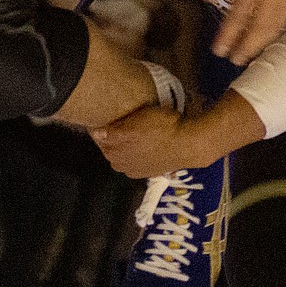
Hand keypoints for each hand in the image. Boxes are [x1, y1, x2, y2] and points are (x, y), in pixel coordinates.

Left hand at [92, 105, 214, 178]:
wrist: (190, 143)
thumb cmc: (159, 130)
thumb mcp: (133, 125)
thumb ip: (112, 132)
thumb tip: (95, 133)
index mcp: (114, 156)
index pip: (100, 140)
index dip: (102, 127)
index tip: (107, 115)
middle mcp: (124, 168)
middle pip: (113, 148)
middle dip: (114, 137)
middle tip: (121, 120)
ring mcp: (141, 171)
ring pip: (128, 153)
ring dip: (129, 144)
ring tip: (136, 129)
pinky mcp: (156, 170)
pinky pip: (142, 158)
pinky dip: (142, 150)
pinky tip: (148, 142)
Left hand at [209, 0, 285, 63]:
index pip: (237, 18)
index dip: (227, 37)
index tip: (218, 50)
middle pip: (259, 29)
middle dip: (246, 47)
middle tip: (234, 61)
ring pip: (276, 24)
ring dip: (263, 42)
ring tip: (250, 53)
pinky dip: (278, 28)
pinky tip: (270, 33)